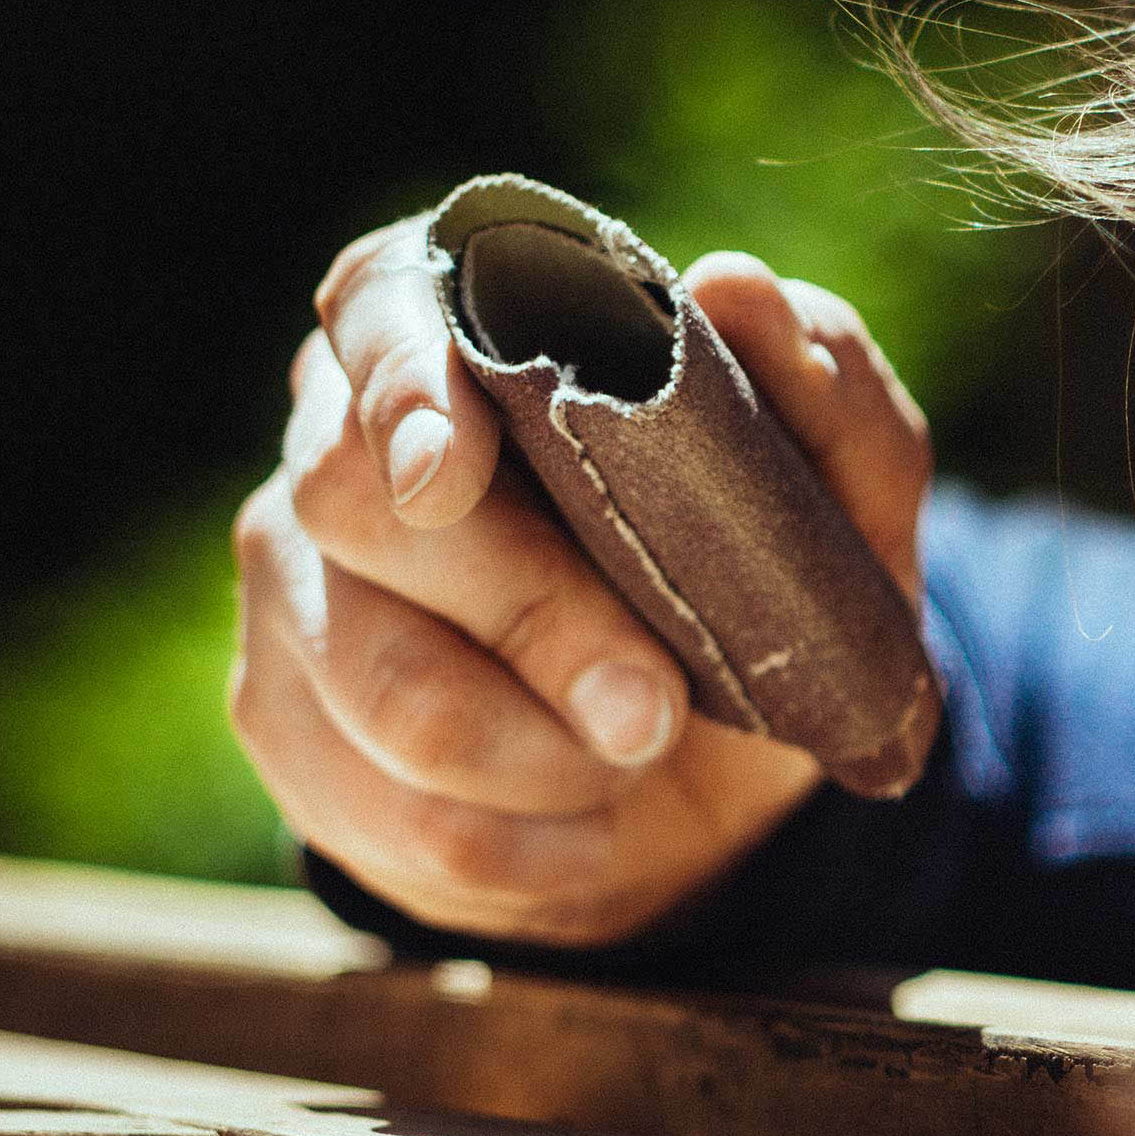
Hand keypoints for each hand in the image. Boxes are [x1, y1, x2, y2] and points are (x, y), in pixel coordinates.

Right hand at [231, 215, 933, 947]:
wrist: (715, 779)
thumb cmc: (759, 591)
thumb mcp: (844, 500)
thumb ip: (825, 389)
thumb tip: (739, 289)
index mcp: (464, 334)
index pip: (379, 306)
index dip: (403, 381)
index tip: (451, 471)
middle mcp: (341, 442)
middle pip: (358, 504)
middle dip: (528, 614)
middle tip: (651, 705)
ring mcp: (297, 589)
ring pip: (381, 687)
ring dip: (542, 755)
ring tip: (633, 759)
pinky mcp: (290, 727)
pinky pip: (394, 815)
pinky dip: (523, 846)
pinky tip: (584, 830)